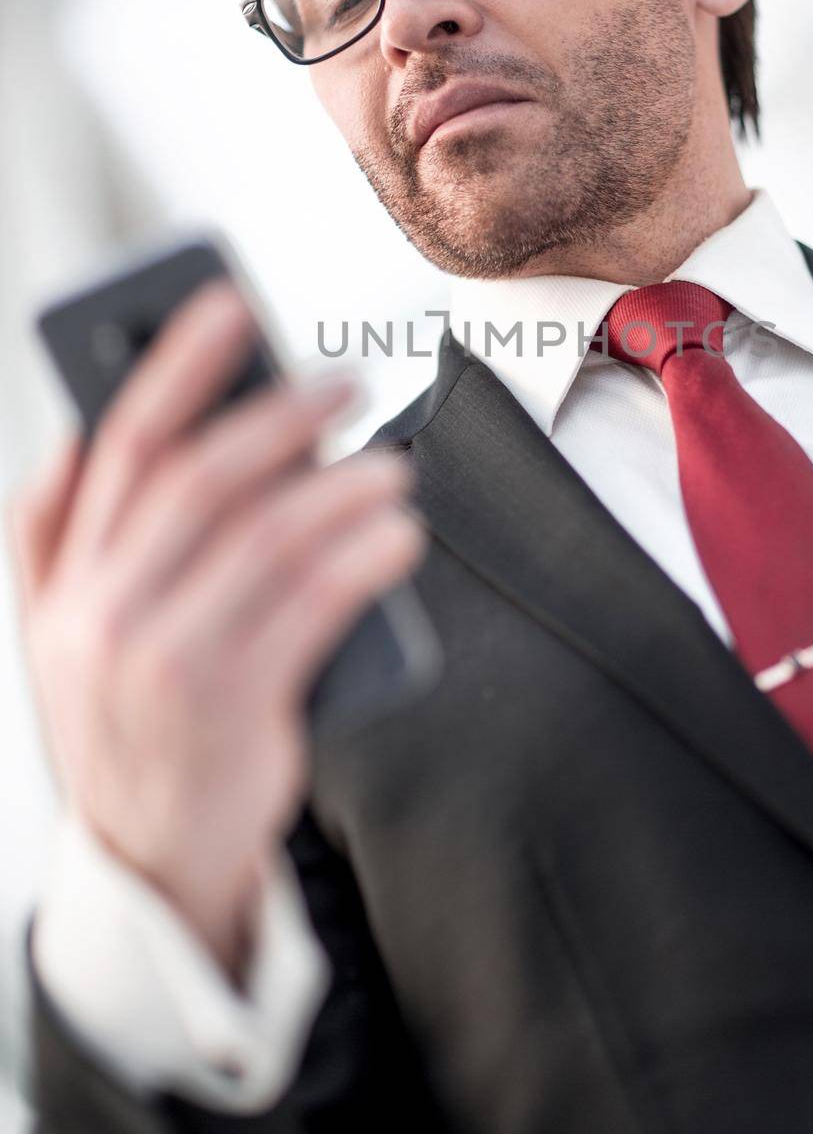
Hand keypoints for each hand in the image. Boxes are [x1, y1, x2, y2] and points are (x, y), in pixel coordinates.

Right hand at [8, 280, 426, 982]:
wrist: (146, 863)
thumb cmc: (129, 722)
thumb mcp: (60, 635)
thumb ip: (58, 539)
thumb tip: (85, 434)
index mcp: (64, 580)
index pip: (120, 446)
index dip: (174, 365)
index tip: (227, 305)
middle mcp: (101, 614)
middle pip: (201, 479)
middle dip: (279, 414)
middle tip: (344, 381)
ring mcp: (163, 664)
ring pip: (264, 536)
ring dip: (340, 486)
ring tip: (392, 467)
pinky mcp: (230, 707)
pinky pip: (312, 605)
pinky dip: (363, 556)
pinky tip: (399, 533)